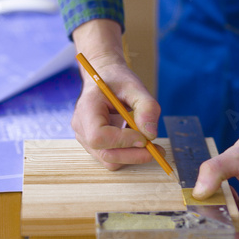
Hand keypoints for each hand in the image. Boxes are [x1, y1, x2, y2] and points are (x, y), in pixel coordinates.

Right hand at [71, 19, 161, 169]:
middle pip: (105, 153)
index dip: (122, 141)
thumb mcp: (136, 87)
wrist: (104, 78)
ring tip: (150, 144)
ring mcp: (84, 138)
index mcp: (87, 108)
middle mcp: (81, 126)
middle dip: (133, 154)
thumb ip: (147, 108)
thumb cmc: (117, 81)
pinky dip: (128, 154)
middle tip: (157, 150)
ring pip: (109, 160)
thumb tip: (151, 135)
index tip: (144, 138)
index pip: (98, 136)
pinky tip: (138, 142)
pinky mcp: (92, 145)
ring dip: (133, 156)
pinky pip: (111, 158)